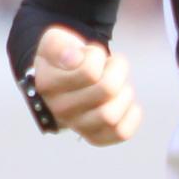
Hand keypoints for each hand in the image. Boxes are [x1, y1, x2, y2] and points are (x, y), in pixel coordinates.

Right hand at [33, 25, 142, 145]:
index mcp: (47, 84)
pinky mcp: (94, 137)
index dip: (97, 56)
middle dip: (117, 70)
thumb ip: (59, 45)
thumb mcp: (55, 41)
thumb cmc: (64, 58)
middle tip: (111, 65)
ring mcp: (76, 126)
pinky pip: (120, 133)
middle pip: (107, 90)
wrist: (64, 81)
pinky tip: (125, 100)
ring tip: (118, 83)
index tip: (90, 53)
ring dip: (124, 92)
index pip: (89, 72)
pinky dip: (131, 115)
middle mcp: (59, 109)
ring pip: (111, 115)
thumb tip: (74, 59)